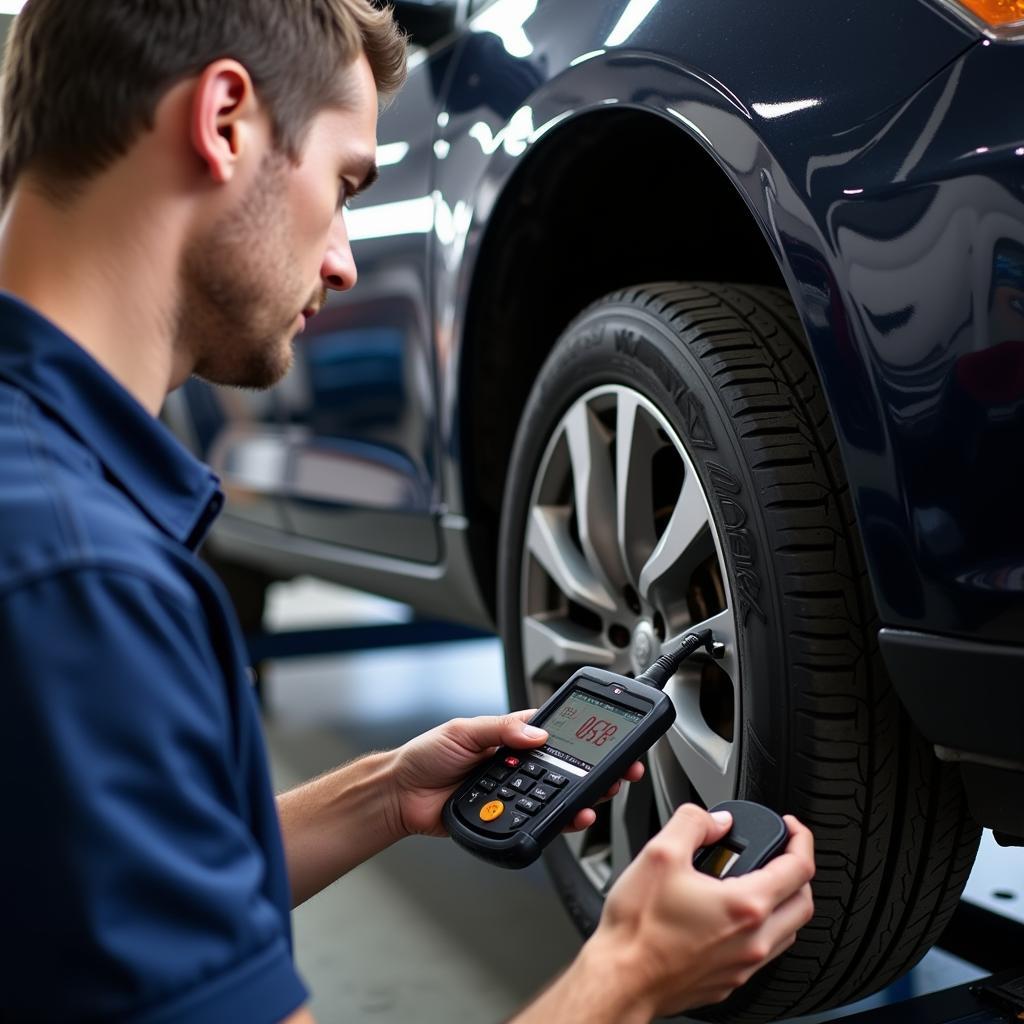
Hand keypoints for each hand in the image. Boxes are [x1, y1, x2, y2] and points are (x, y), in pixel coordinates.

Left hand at [389, 710, 643, 837]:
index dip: (587, 734)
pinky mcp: (510, 819)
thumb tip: (536, 731)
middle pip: (569, 767)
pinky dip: (561, 821)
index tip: (612, 735)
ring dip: (586, 797)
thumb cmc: (426, 756)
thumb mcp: (463, 730)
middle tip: (621, 770)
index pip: (557, 732)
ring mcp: (517, 793)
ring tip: (601, 795)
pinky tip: (573, 818)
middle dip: (599, 769)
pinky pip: (542, 821)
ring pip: (561, 796)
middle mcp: (520, 764)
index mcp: (512, 736)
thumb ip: (501, 729)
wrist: (402, 797)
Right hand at [581, 806, 814, 1019]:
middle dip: (799, 871)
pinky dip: (763, 928)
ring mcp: (743, 965)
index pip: (799, 868)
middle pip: (804, 903)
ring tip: (758, 881)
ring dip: (784, 902)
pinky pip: (763, 952)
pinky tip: (732, 916)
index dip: (801, 839)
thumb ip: (693, 824)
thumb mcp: (660, 853)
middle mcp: (753, 940)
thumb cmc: (638, 928)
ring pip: (788, 931)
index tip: (790, 826)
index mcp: (745, 905)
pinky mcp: (729, 981)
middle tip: (780, 853)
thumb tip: (716, 821)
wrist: (621, 979)